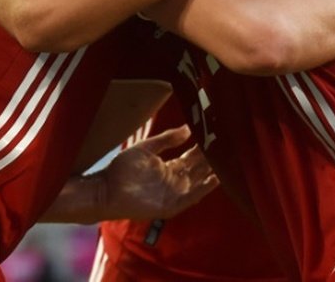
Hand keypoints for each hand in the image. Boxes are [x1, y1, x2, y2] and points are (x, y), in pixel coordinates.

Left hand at [97, 125, 218, 220]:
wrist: (105, 189)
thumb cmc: (121, 170)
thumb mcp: (145, 149)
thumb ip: (166, 140)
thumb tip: (187, 129)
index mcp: (169, 167)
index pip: (192, 157)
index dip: (204, 148)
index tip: (216, 136)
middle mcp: (174, 181)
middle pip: (199, 169)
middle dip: (212, 159)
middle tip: (229, 147)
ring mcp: (173, 194)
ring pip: (199, 182)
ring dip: (212, 173)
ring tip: (228, 162)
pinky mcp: (170, 205)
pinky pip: (191, 197)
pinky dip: (203, 189)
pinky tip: (214, 179)